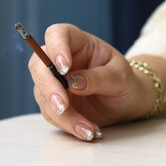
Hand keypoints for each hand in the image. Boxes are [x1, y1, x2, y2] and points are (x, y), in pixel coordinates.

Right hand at [28, 24, 156, 140]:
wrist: (126, 103)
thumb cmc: (125, 82)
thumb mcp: (120, 77)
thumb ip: (98, 78)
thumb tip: (73, 83)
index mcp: (78, 43)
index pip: (57, 34)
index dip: (56, 47)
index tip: (64, 67)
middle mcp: (61, 60)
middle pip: (39, 64)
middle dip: (48, 86)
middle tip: (64, 105)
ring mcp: (55, 81)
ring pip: (42, 94)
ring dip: (61, 114)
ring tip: (87, 129)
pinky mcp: (54, 102)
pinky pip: (50, 113)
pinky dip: (66, 124)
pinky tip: (85, 131)